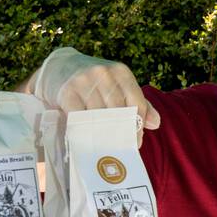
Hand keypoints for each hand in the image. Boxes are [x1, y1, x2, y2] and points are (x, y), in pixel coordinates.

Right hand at [32, 47, 159, 143]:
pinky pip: (80, 117)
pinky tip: (88, 140)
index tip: (136, 143)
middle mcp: (104, 74)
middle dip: (122, 134)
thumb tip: (156, 123)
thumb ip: (139, 103)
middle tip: (121, 150)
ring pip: (100, 116)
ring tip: (106, 148)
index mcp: (121, 72)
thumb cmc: (95, 82)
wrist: (60, 66)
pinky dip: (85, 131)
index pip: (137, 103)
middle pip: (119, 112)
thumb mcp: (119, 85)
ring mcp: (85, 81)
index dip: (138, 127)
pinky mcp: (67, 91)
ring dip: (104, 136)